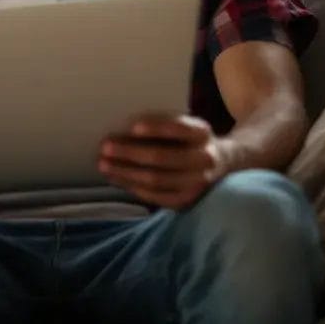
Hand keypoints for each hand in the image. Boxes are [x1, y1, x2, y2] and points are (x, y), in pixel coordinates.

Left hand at [99, 115, 228, 209]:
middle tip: (105, 147)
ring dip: (126, 173)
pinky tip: (116, 179)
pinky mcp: (187, 200)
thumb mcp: (183, 123)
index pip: (179, 129)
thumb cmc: (187, 137)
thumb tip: (121, 124)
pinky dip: (133, 187)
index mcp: (201, 133)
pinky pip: (156, 197)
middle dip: (130, 153)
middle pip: (163, 157)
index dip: (157, 128)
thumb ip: (161, 123)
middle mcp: (204, 159)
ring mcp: (198, 183)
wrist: (221, 161)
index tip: (133, 127)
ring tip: (103, 165)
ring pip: (156, 180)